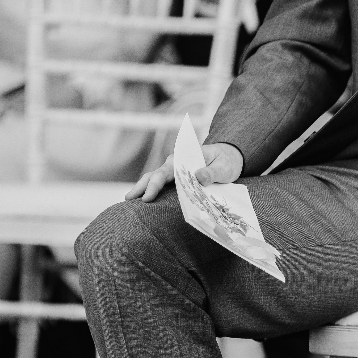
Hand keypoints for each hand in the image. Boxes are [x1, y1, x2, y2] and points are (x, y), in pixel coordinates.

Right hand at [125, 142, 243, 201]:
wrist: (229, 157)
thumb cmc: (226, 161)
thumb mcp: (223, 168)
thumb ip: (212, 172)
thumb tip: (198, 177)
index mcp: (184, 158)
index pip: (165, 172)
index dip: (155, 185)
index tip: (147, 197)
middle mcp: (175, 164)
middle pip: (154, 175)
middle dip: (141, 187)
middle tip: (128, 200)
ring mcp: (174, 171)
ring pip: (154, 179)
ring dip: (142, 189)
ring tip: (128, 200)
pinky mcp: (177, 178)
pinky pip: (162, 184)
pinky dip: (152, 190)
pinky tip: (143, 200)